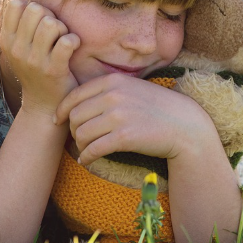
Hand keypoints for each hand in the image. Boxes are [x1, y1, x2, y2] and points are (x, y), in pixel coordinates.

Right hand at [0, 0, 79, 116]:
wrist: (43, 105)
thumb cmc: (36, 68)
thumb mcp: (19, 47)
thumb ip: (19, 22)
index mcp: (6, 40)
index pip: (15, 4)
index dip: (32, 7)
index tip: (38, 22)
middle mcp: (16, 49)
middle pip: (36, 9)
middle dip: (50, 16)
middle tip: (55, 32)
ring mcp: (34, 60)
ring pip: (51, 23)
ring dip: (62, 28)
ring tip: (62, 40)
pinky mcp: (53, 70)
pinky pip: (67, 41)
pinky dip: (74, 41)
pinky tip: (72, 48)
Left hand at [55, 73, 218, 165]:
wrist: (184, 125)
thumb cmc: (157, 108)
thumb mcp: (132, 88)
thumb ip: (108, 90)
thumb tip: (78, 104)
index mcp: (113, 81)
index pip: (75, 95)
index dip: (62, 110)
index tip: (58, 120)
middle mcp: (113, 95)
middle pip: (75, 116)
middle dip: (72, 130)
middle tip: (78, 139)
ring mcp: (118, 116)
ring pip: (81, 133)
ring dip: (80, 145)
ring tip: (86, 150)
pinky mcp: (124, 137)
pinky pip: (93, 149)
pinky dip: (86, 157)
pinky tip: (87, 160)